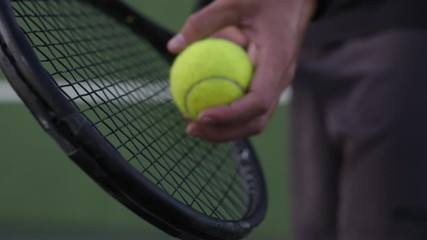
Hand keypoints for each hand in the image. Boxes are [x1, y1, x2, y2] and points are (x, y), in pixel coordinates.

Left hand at [168, 0, 316, 141]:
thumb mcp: (234, 1)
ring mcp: (277, 85)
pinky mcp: (269, 84)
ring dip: (225, 129)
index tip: (201, 115)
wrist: (295, 0)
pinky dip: (228, 115)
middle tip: (190, 127)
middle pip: (256, 120)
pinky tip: (202, 108)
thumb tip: (173, 47)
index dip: (231, 115)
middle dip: (224, 132)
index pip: (258, 100)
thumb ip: (203, 22)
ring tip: (191, 124)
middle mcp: (282, 79)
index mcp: (278, 61)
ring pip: (254, 120)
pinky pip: (249, 107)